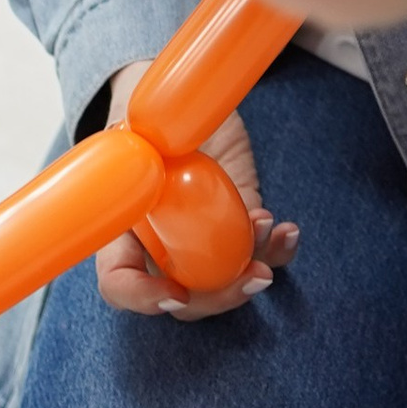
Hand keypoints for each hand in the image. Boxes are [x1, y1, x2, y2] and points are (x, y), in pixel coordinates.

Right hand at [92, 64, 298, 317]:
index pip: (119, 283)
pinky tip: (287, 231)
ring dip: (254, 267)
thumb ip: (139, 154)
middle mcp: (160, 248)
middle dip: (222, 297)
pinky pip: (258, 255)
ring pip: (226, 284)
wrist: (185, 106)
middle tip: (254, 273)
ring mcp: (201, 243)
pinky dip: (278, 251)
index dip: (142, 298)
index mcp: (123, 231)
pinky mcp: (236, 230)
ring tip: (269, 227)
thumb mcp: (136, 131)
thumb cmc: (151, 118)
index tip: (176, 294)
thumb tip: (151, 164)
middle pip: (185, 300)